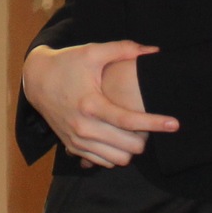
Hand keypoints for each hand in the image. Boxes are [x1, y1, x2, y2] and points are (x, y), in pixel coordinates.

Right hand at [21, 40, 178, 168]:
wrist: (36, 80)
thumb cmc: (68, 63)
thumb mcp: (93, 52)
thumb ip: (124, 49)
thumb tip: (154, 51)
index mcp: (91, 104)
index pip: (129, 120)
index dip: (155, 123)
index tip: (174, 123)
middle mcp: (83, 127)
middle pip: (129, 147)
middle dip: (146, 137)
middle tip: (150, 123)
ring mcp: (77, 140)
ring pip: (119, 159)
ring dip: (131, 148)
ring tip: (135, 131)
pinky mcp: (73, 147)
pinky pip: (104, 162)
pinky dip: (116, 154)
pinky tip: (119, 138)